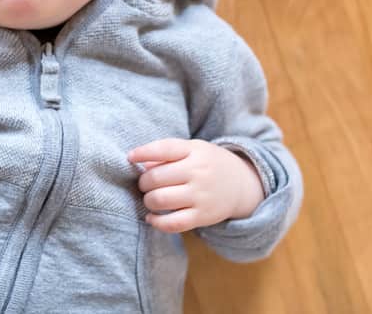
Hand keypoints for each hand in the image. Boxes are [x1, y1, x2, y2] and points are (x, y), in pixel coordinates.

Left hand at [127, 138, 264, 232]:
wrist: (241, 185)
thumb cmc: (207, 164)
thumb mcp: (193, 150)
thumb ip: (167, 153)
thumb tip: (141, 165)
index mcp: (195, 151)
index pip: (164, 149)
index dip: (143, 153)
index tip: (130, 158)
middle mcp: (198, 172)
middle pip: (155, 178)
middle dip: (143, 182)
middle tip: (146, 184)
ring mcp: (201, 196)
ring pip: (160, 200)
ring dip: (148, 201)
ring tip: (151, 198)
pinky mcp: (203, 216)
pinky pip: (173, 223)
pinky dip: (157, 222)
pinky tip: (152, 218)